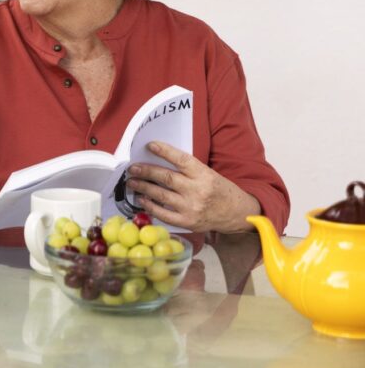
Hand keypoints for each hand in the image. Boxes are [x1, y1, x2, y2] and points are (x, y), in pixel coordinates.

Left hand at [126, 142, 260, 232]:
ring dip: (143, 187)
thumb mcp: (208, 174)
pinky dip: (150, 206)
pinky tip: (142, 199)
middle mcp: (198, 191)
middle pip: (166, 178)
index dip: (165, 151)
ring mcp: (192, 208)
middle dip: (146, 171)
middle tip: (132, 168)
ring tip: (132, 182)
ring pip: (161, 195)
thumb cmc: (219, 190)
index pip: (182, 160)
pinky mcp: (187, 222)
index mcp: (204, 175)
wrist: (236, 213)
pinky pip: (163, 214)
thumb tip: (159, 160)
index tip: (150, 146)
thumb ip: (187, 170)